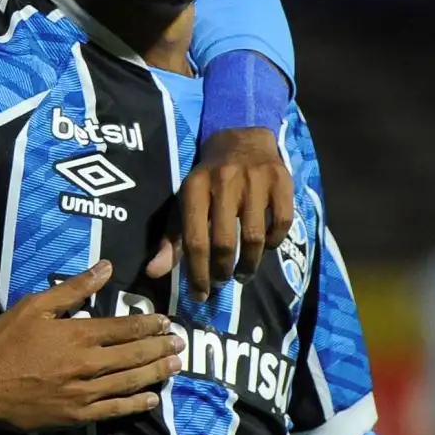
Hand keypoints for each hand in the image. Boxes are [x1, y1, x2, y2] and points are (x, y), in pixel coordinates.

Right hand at [0, 260, 183, 428]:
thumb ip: (73, 289)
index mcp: (79, 335)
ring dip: (156, 373)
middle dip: (160, 348)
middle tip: (180, 343)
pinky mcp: (76, 416)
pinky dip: (136, 405)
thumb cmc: (2, 342)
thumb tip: (106, 267)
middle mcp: (89, 365)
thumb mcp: (34, 305)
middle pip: (134, 355)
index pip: (125, 328)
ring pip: (130, 382)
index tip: (166, 322)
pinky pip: (114, 411)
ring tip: (175, 366)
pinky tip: (152, 400)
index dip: (150, 325)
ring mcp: (85, 393)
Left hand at [145, 128, 294, 299]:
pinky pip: (281, 223)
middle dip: (223, 271)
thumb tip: (153, 273)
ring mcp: (255, 180)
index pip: (195, 241)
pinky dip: (274, 242)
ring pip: (254, 237)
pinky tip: (266, 246)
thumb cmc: (209, 181)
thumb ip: (172, 240)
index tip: (201, 294)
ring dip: (249, 264)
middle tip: (223, 281)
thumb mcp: (185, 204)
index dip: (198, 274)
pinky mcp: (281, 180)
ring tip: (244, 273)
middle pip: (224, 243)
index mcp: (194, 189)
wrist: (241, 140)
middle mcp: (224, 182)